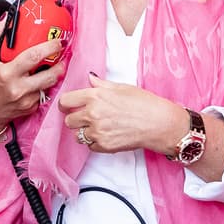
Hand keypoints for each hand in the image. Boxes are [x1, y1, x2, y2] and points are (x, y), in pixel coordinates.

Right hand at [0, 17, 66, 130]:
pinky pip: (41, 96)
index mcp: (7, 74)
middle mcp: (18, 88)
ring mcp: (25, 101)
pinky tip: (39, 82)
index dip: (49, 48)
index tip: (57, 42)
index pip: (33, 57)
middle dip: (60, 65)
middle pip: (49, 75)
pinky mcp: (28, 109)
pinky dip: (42, 88)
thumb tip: (3, 22)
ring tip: (55, 67)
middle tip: (62, 56)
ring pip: (48, 86)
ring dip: (54, 76)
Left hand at [58, 73, 182, 154]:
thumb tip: (90, 78)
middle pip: (68, 121)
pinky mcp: (103, 146)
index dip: (65, 104)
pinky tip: (108, 135)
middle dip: (75, 119)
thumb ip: (101, 84)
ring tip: (100, 127)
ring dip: (85, 132)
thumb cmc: (144, 103)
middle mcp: (92, 114)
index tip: (67, 106)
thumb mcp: (121, 88)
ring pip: (77, 135)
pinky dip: (95, 142)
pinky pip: (90, 146)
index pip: (65, 101)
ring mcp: (97, 132)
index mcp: (95, 96)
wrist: (159, 123)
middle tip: (86, 118)